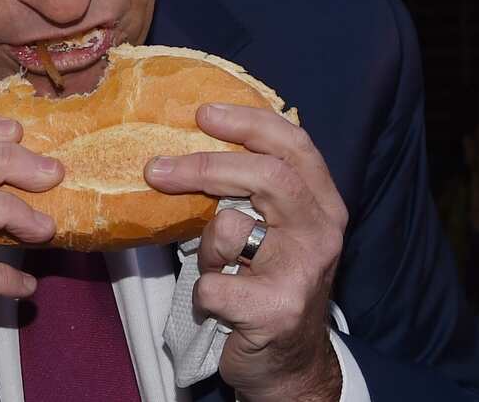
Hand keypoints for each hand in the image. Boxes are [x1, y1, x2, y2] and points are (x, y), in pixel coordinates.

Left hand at [145, 104, 346, 401]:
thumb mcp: (275, 230)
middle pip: (265, 174)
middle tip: (155, 168)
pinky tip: (218, 304)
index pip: (293, 144)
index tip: (203, 113)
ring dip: (204, 248)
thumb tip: (188, 139)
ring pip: (230, 227)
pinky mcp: (276, 310)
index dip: (248, 122)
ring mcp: (302, 271)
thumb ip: (253, 190)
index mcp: (322, 203)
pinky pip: (212, 282)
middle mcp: (321, 231)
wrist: (289, 366)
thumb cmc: (269, 284)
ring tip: (215, 268)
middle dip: (203, 166)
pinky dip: (202, 291)